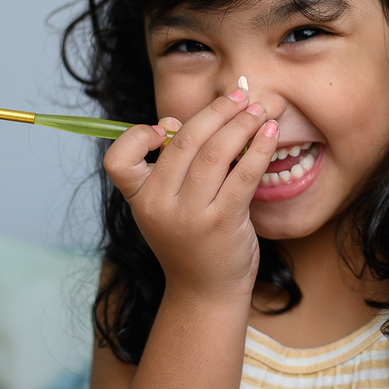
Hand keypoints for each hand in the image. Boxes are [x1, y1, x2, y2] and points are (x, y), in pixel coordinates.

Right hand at [102, 88, 280, 299]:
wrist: (205, 293)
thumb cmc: (189, 241)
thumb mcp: (165, 207)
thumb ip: (173, 169)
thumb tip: (196, 120)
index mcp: (139, 199)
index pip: (117, 160)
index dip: (136, 136)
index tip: (165, 125)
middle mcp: (159, 206)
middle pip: (181, 142)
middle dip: (215, 112)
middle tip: (239, 96)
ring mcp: (191, 215)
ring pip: (214, 153)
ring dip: (241, 124)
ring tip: (260, 110)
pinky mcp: (223, 222)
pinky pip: (243, 174)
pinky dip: (259, 148)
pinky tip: (271, 132)